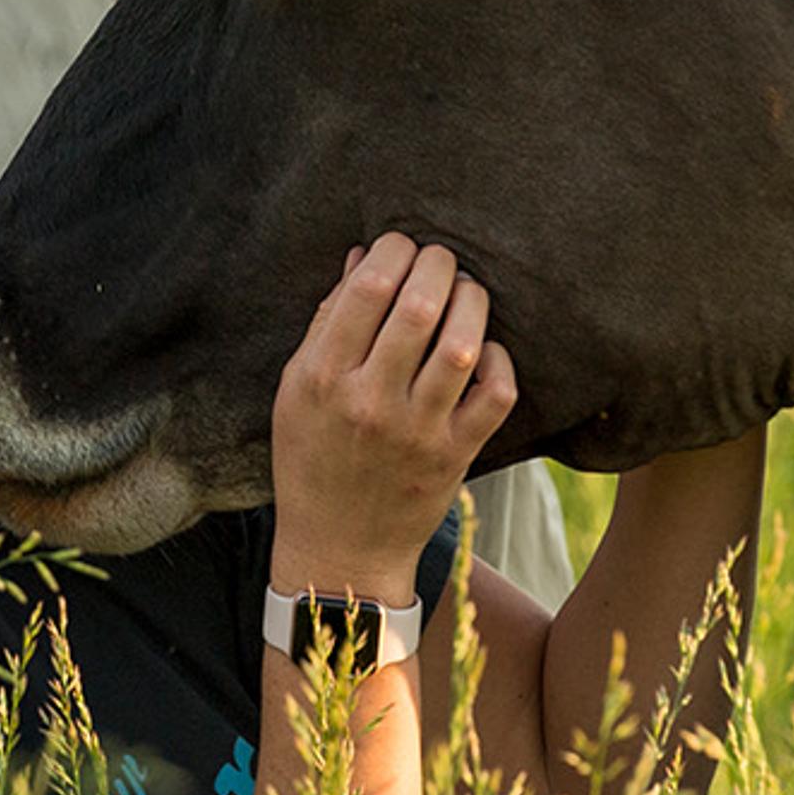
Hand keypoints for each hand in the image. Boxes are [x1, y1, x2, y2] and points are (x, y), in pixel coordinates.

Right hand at [269, 234, 516, 604]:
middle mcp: (370, 402)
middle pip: (419, 306)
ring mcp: (417, 431)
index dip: (392, 251)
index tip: (400, 244)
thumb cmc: (311, 461)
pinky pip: (495, 394)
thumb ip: (326, 323)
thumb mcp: (295, 391)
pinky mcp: (455, 455)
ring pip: (461, 344)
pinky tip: (483, 349)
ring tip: (466, 290)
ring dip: (472, 301)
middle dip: (437, 264)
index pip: (366, 289)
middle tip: (440, 257)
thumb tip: (360, 257)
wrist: (339, 550)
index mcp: (321, 379)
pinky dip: (498, 360)